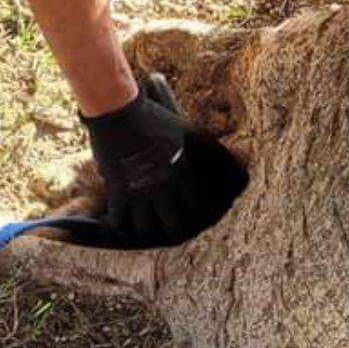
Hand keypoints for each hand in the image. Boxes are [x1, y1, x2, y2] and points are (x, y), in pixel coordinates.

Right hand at [69, 73, 248, 248]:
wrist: (119, 113)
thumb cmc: (154, 119)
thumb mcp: (188, 131)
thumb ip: (205, 148)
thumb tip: (232, 155)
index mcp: (182, 174)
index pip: (197, 208)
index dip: (198, 218)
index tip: (195, 220)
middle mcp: (162, 188)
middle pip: (173, 226)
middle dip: (174, 232)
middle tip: (170, 234)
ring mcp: (139, 191)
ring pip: (144, 228)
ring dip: (145, 231)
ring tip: (143, 231)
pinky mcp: (117, 191)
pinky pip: (118, 219)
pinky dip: (117, 225)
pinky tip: (117, 225)